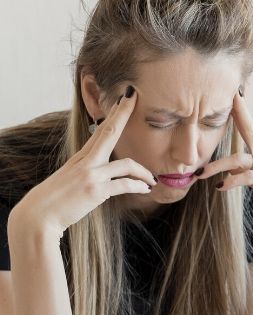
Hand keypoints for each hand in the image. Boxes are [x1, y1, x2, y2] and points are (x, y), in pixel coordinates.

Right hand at [8, 86, 156, 237]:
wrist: (37, 217)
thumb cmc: (53, 200)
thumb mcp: (69, 178)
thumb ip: (86, 170)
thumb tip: (101, 170)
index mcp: (81, 157)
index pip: (100, 130)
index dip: (114, 114)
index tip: (125, 98)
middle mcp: (86, 162)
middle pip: (109, 132)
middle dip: (123, 113)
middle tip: (135, 97)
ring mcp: (91, 175)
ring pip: (126, 164)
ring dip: (143, 172)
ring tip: (152, 180)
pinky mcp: (95, 191)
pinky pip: (124, 185)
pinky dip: (138, 186)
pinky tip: (145, 189)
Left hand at [194, 89, 252, 231]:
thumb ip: (249, 172)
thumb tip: (231, 170)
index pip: (250, 127)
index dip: (240, 111)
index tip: (231, 94)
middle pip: (250, 129)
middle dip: (238, 113)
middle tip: (227, 97)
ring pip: (241, 160)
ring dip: (218, 166)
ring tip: (200, 173)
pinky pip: (250, 178)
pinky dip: (233, 181)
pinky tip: (220, 186)